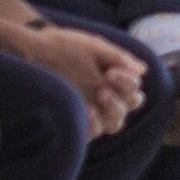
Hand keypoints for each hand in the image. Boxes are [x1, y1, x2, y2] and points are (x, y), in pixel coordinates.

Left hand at [16, 23, 148, 136]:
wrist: (38, 49)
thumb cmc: (68, 46)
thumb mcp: (94, 47)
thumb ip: (118, 57)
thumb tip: (142, 70)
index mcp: (117, 82)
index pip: (135, 92)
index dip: (128, 84)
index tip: (111, 72)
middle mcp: (109, 100)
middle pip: (129, 109)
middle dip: (120, 98)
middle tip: (103, 88)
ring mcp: (95, 112)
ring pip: (115, 124)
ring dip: (110, 112)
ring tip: (96, 100)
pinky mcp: (78, 122)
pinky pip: (92, 133)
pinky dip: (91, 124)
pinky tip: (84, 111)